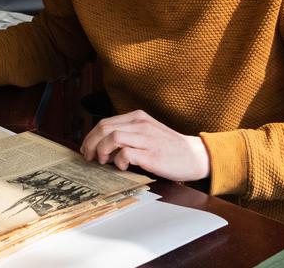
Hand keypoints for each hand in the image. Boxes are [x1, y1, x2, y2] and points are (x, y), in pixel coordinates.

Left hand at [80, 110, 209, 181]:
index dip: (91, 137)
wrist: (196, 155)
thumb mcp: (148, 132)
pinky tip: (123, 167)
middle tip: (90, 157)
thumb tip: (103, 144)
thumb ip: (129, 133)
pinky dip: (118, 161)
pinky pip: (125, 153)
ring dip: (102, 151)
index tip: (87, 149)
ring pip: (112, 138)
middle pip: (104, 128)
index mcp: (138, 117)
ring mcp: (146, 138)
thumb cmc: (170, 147)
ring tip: (104, 162)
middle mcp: (141, 124)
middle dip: (91, 144)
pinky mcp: (151, 154)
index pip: (105, 122)